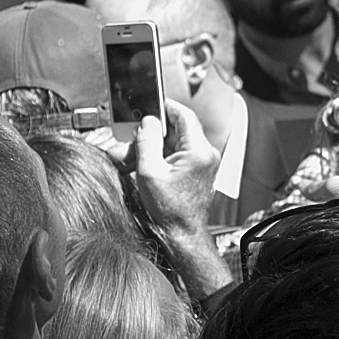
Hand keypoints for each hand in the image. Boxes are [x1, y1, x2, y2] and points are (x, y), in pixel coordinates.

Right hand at [130, 99, 219, 237]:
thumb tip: (147, 122)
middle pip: (176, 129)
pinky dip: (159, 157)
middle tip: (132, 140)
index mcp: (199, 151)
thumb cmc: (170, 210)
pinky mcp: (197, 170)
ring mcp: (203, 162)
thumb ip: (147, 143)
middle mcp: (205, 153)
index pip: (184, 115)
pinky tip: (144, 165)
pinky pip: (176, 154)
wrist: (182, 232)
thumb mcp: (149, 172)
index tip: (150, 105)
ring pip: (174, 143)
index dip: (165, 108)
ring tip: (132, 158)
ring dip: (152, 147)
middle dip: (151, 134)